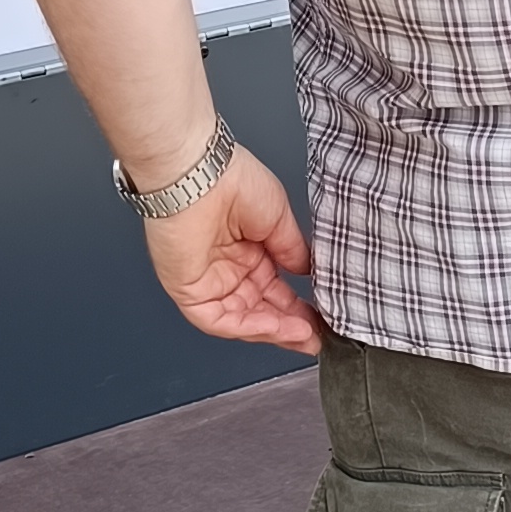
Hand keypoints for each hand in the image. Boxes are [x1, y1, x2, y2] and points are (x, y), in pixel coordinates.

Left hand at [140, 144, 320, 352]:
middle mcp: (228, 269)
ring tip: (304, 334)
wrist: (201, 175)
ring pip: (242, 320)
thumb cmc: (232, 181)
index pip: (273, 291)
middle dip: (289, 327)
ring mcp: (208, 282)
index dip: (297, 308)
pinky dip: (249, 328)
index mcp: (247, 251)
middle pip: (260, 310)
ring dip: (274, 331)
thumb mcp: (279, 219)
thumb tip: (307, 272)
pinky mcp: (190, 290)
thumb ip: (292, 250)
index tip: (321, 320)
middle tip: (316, 337)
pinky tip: (275, 327)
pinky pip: (219, 320)